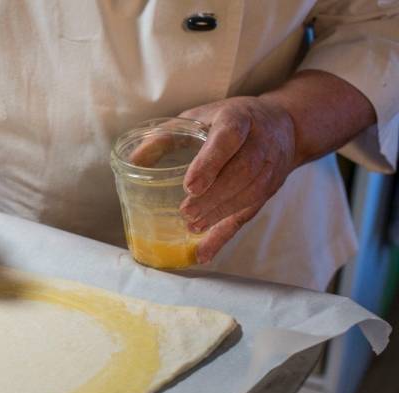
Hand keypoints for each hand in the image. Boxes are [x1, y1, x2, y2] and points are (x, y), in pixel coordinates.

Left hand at [177, 96, 298, 262]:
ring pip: (250, 193)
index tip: (189, 185)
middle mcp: (260, 142)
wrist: (283, 126)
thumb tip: (132, 160)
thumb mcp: (198, 117)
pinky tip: (204, 252)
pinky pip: (249, 214)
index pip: (228, 138)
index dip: (210, 162)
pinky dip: (225, 235)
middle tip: (186, 213)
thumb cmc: (229, 121)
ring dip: (220, 214)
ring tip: (192, 227)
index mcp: (238, 119)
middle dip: (214, 195)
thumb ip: (165, 136)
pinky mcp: (269, 191)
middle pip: (243, 170)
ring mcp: (269, 168)